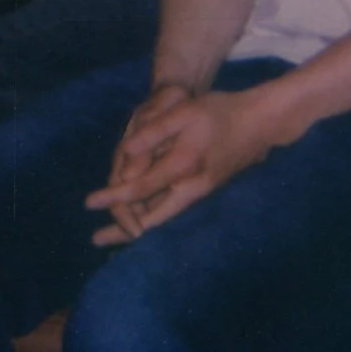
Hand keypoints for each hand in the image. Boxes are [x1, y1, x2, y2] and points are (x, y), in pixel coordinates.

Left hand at [86, 81, 279, 242]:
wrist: (261, 123)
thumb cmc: (220, 112)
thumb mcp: (184, 112)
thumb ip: (155, 131)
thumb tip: (126, 150)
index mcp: (182, 167)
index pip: (139, 189)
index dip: (112, 196)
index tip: (88, 203)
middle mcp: (191, 188)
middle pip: (151, 219)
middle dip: (122, 230)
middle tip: (96, 240)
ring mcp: (200, 193)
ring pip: (163, 218)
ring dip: (136, 228)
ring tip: (111, 238)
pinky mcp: (204, 191)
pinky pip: (172, 211)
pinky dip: (153, 219)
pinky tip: (141, 222)